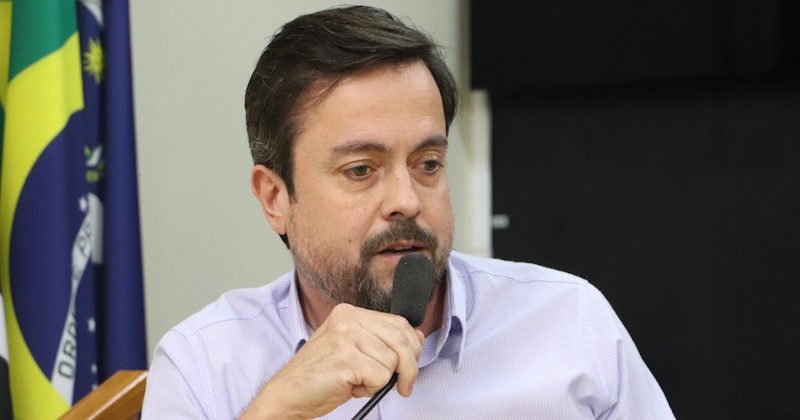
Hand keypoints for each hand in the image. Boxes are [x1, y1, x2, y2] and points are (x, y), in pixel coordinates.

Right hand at [240, 303, 424, 418]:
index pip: (399, 323)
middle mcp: (348, 319)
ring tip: (357, 382)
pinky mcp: (346, 358)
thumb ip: (380, 341)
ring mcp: (346, 337)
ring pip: (392, 361)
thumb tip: (417, 339)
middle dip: (409, 367)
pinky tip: (351, 387)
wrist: (288, 394)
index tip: (409, 365)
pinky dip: (371, 389)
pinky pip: (381, 376)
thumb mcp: (353, 349)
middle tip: (403, 386)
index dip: (411, 347)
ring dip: (381, 380)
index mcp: (349, 312)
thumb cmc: (321, 376)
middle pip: (401, 340)